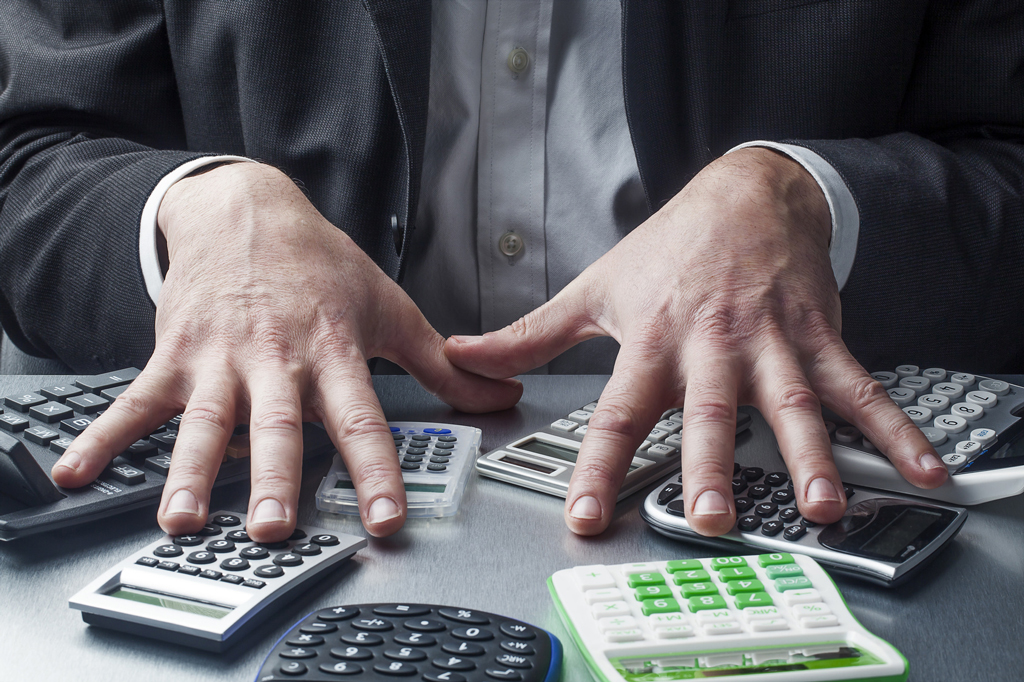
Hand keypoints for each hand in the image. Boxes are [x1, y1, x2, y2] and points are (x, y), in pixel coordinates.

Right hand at [51, 162, 521, 539]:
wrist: (247, 210)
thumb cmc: (321, 267)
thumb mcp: (388, 307)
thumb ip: (443, 363)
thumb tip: (502, 396)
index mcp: (334, 350)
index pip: (362, 419)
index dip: (376, 471)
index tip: (386, 518)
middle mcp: (277, 358)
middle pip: (279, 425)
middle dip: (275, 477)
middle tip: (272, 526)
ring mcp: (220, 357)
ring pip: (205, 420)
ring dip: (191, 471)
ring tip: (182, 518)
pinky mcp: (174, 354)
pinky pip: (135, 400)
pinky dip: (103, 436)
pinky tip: (75, 470)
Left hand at [445, 147, 946, 535]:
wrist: (746, 193)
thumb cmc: (668, 251)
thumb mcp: (593, 289)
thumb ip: (529, 334)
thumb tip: (463, 356)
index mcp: (653, 340)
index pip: (617, 411)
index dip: (597, 464)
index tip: (584, 514)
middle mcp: (711, 345)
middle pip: (709, 412)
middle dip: (711, 467)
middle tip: (711, 519)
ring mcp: (771, 340)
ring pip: (792, 402)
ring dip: (810, 455)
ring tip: (822, 504)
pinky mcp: (819, 334)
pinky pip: (859, 385)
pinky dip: (893, 427)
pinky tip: (920, 468)